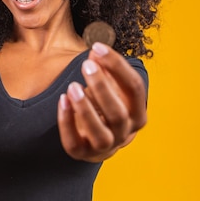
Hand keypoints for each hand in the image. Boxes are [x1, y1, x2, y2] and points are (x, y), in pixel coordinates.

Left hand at [57, 42, 146, 161]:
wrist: (98, 141)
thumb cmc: (105, 107)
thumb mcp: (112, 88)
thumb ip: (106, 70)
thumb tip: (96, 51)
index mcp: (137, 114)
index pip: (134, 88)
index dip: (117, 66)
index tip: (98, 47)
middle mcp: (124, 132)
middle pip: (118, 113)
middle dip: (102, 87)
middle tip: (86, 64)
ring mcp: (104, 146)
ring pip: (98, 132)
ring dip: (85, 108)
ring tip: (72, 86)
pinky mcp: (82, 153)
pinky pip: (73, 143)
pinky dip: (67, 121)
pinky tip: (62, 99)